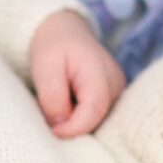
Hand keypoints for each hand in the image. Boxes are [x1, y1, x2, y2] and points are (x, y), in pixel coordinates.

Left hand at [29, 9, 123, 137]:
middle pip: (96, 120)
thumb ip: (52, 97)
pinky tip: (68, 103)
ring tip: (59, 102)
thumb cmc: (53, 47)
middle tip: (49, 114)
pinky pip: (97, 116)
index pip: (93, 111)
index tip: (52, 131)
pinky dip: (80, 116)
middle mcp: (116, 84)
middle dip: (72, 125)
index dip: (73, 129)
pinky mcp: (113, 96)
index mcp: (100, 72)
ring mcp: (118, 91)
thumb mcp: (44, 67)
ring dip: (75, 120)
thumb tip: (60, 125)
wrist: (64, 31)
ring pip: (97, 121)